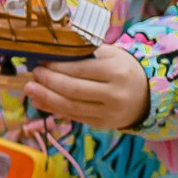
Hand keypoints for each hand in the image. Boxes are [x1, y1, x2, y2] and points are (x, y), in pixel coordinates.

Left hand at [25, 44, 149, 130]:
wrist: (147, 95)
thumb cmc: (122, 69)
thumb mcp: (110, 54)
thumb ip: (83, 53)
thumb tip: (49, 55)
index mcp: (116, 72)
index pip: (79, 70)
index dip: (56, 66)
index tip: (41, 61)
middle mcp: (115, 94)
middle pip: (73, 90)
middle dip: (48, 82)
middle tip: (34, 74)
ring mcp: (109, 113)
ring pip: (71, 107)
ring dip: (46, 98)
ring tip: (30, 89)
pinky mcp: (102, 124)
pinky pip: (74, 117)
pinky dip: (54, 109)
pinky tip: (40, 101)